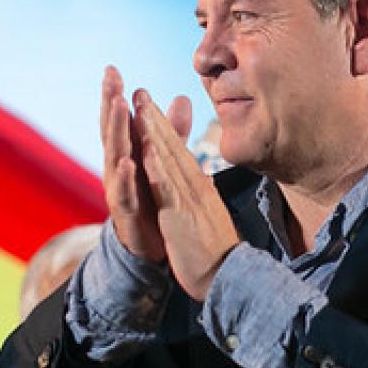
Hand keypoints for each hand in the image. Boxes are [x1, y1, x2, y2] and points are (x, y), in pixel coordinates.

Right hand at [100, 66, 189, 263]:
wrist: (153, 246)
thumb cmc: (153, 198)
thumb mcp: (163, 160)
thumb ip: (171, 131)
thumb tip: (182, 97)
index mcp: (127, 153)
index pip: (119, 119)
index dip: (115, 94)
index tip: (112, 69)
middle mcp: (117, 168)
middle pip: (112, 130)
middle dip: (110, 103)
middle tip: (110, 78)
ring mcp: (118, 189)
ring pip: (115, 155)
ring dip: (117, 130)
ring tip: (119, 106)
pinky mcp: (126, 211)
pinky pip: (123, 192)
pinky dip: (124, 177)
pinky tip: (126, 162)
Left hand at [133, 89, 238, 301]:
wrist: (227, 275)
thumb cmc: (216, 248)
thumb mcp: (208, 211)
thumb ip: (200, 189)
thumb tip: (197, 174)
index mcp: (199, 186)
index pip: (178, 150)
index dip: (162, 126)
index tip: (148, 103)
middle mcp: (195, 186)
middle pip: (172, 148)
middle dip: (154, 119)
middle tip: (140, 92)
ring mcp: (189, 200)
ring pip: (169, 161)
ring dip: (154, 133)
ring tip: (141, 107)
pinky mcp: (181, 217)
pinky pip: (167, 190)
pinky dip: (157, 168)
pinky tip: (146, 151)